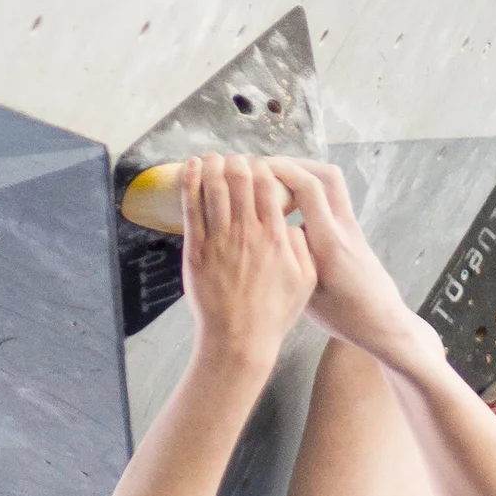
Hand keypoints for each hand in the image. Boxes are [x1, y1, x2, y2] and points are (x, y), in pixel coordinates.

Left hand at [181, 156, 316, 376]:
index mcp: (276, 236)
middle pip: (240, 180)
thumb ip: (302, 247)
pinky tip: (190, 169)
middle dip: (236, 161)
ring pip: (214, 189)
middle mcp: (247, 232)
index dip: (262, 167)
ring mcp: (220, 240)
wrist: (239, 339)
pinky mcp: (197, 251)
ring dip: (212, 166)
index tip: (258, 164)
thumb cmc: (273, 314)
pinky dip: (190, 184)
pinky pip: (192, 209)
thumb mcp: (305, 281)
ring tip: (210, 156)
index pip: (268, 187)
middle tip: (233, 157)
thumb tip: (290, 226)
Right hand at [261, 160, 426, 365]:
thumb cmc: (346, 317)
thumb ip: (289, 263)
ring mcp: (352, 227)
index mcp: (330, 243)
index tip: (255, 171)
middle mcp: (344, 228)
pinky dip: (310, 190)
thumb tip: (261, 235)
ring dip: (303, 173)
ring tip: (274, 181)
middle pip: (325, 175)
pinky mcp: (352, 231)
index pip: (310, 190)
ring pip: (332, 182)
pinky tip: (290, 203)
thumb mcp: (308, 297)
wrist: (384, 323)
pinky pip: (332, 198)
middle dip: (292, 165)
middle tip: (261, 170)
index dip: (282, 172)